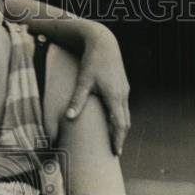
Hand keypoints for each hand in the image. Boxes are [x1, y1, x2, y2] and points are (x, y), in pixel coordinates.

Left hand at [67, 28, 130, 155]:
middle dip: (121, 137)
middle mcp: (122, 95)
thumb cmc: (92, 61)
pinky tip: (113, 123)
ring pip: (126, 114)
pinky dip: (120, 118)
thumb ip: (77, 100)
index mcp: (114, 96)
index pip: (120, 124)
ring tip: (115, 140)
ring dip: (121, 128)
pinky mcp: (123, 86)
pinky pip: (123, 107)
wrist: (104, 43)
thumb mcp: (83, 81)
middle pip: (125, 122)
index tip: (116, 152)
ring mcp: (124, 90)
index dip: (118, 139)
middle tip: (115, 152)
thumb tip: (69, 118)